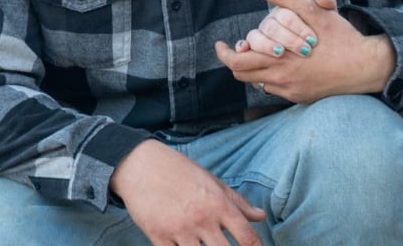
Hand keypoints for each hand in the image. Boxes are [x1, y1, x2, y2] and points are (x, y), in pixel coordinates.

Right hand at [110, 140, 265, 245]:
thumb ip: (238, 202)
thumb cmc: (181, 171)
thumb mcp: (213, 182)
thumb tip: (261, 216)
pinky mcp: (158, 236)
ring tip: (203, 245)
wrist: (141, 165)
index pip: (247, 237)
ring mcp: (179, 229)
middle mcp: (202, 218)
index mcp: (219, 204)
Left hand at [215, 0, 393, 102]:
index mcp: (280, 58)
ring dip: (254, 69)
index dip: (224, 53)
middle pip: (243, 74)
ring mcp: (291, 91)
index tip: (221, 44)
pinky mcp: (301, 97)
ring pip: (258, 83)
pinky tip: (282, 64)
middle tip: (235, 49)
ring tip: (260, 54)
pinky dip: (272, 77)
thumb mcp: (314, 11)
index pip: (237, 62)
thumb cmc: (341, 38)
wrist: (367, 67)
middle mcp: (282, 78)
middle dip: (235, 61)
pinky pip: (276, 89)